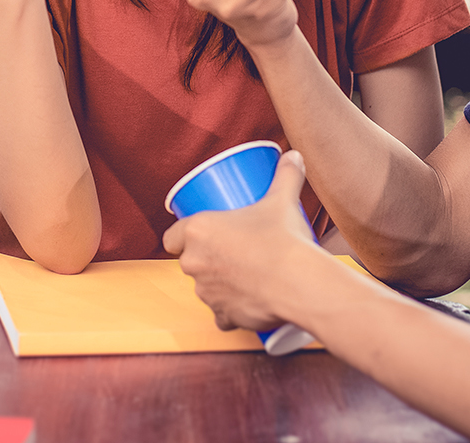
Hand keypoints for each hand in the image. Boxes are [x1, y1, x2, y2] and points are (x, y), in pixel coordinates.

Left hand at [164, 151, 325, 331]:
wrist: (298, 283)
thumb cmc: (283, 238)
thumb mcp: (282, 200)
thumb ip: (287, 175)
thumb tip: (295, 155)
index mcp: (198, 231)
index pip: (172, 237)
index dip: (181, 236)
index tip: (197, 235)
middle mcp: (194, 263)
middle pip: (188, 262)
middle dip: (203, 259)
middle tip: (227, 251)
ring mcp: (206, 292)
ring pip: (204, 288)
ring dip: (216, 284)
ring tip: (239, 275)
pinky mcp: (223, 315)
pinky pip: (220, 315)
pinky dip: (229, 311)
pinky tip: (242, 305)